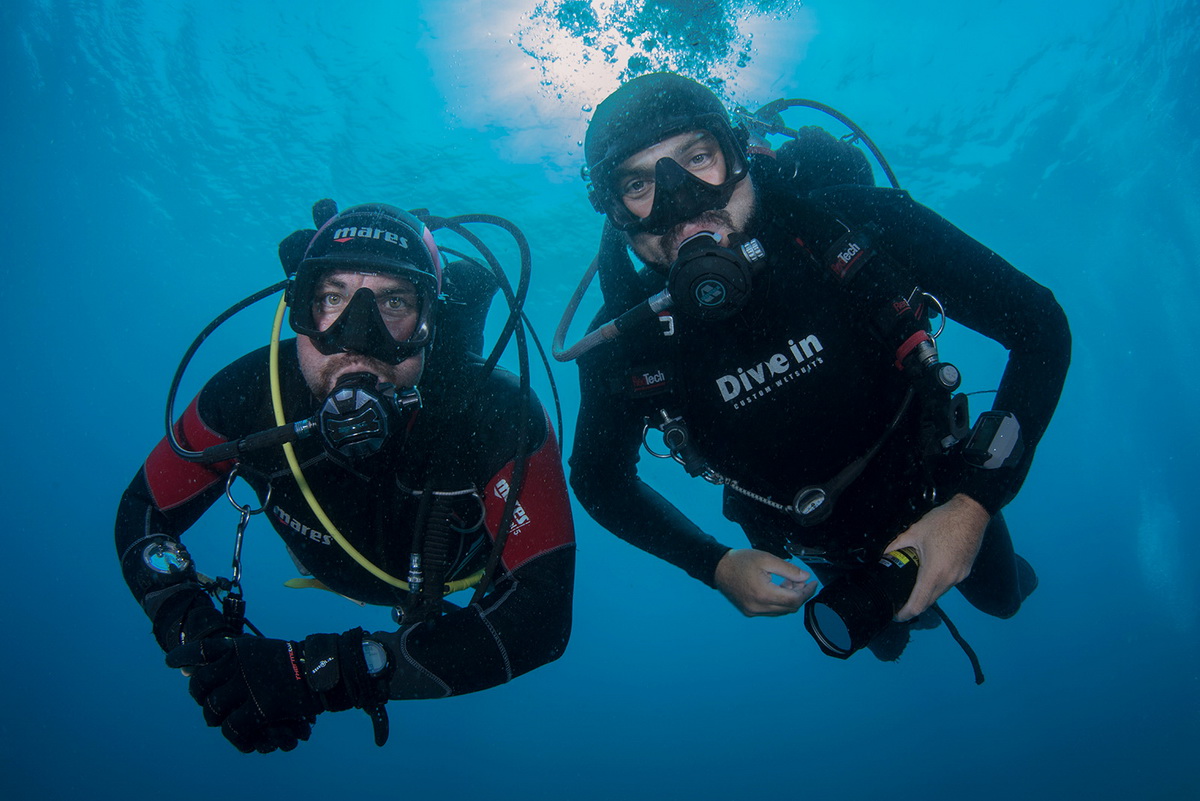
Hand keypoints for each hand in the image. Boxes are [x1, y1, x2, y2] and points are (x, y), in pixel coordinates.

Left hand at [167, 636, 322, 753]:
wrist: (321, 670)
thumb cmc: (295, 661)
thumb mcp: (262, 649)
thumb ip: (237, 657)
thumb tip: (208, 669)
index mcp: (238, 648)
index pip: (202, 649)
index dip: (184, 656)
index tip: (171, 662)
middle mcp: (236, 664)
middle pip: (200, 684)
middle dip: (200, 696)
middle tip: (206, 702)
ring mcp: (245, 686)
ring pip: (212, 710)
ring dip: (216, 719)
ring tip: (223, 722)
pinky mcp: (257, 708)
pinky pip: (232, 729)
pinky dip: (237, 739)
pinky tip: (245, 740)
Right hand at [714, 549, 815, 615]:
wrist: (717, 568)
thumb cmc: (740, 561)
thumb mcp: (766, 559)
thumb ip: (788, 569)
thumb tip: (805, 577)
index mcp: (763, 594)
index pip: (794, 600)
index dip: (807, 592)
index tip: (813, 582)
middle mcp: (758, 607)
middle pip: (789, 608)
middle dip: (800, 594)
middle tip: (802, 580)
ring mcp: (753, 611)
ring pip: (781, 611)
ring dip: (790, 599)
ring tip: (790, 582)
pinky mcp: (749, 612)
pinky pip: (771, 611)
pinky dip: (779, 602)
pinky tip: (779, 588)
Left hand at [885, 494, 989, 621]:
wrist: (971, 513)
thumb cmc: (944, 521)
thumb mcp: (914, 532)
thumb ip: (897, 545)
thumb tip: (885, 555)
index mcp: (934, 572)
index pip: (919, 604)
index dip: (905, 613)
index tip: (896, 615)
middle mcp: (949, 579)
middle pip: (928, 602)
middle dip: (913, 605)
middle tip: (899, 602)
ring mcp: (959, 576)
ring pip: (939, 594)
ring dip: (925, 594)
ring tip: (911, 588)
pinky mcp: (965, 571)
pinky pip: (947, 585)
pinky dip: (936, 585)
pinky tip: (927, 575)